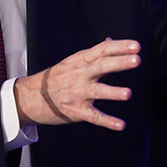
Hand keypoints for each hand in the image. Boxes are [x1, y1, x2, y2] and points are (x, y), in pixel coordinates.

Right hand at [14, 38, 140, 129]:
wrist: (30, 97)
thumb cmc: (55, 78)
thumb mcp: (73, 61)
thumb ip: (94, 53)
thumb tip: (111, 41)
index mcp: (80, 61)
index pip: (102, 50)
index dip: (119, 47)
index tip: (136, 45)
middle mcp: (80, 75)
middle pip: (101, 66)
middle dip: (119, 63)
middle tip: (137, 60)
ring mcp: (78, 93)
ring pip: (97, 92)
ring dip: (113, 93)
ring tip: (128, 94)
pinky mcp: (76, 111)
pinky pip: (93, 117)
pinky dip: (107, 121)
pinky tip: (121, 125)